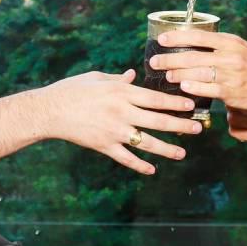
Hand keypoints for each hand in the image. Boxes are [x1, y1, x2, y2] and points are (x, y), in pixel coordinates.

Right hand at [41, 69, 202, 174]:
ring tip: (181, 153)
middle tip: (197, 128)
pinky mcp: (104, 146)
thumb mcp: (96, 78)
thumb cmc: (72, 90)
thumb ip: (118, 79)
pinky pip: (127, 158)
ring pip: (147, 142)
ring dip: (167, 149)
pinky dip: (140, 165)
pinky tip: (152, 170)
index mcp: (121, 92)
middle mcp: (121, 112)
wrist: (49, 111)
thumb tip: (133, 76)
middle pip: (158, 120)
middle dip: (180, 125)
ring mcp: (114, 131)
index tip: (191, 105)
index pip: (156, 98)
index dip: (176, 102)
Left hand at [149, 30, 246, 111]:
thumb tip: (189, 45)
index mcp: (229, 42)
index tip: (161, 39)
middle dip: (170, 59)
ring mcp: (230, 75)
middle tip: (155, 62)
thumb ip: (216, 46)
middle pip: (193, 56)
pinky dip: (193, 87)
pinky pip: (207, 89)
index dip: (177, 37)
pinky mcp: (231, 92)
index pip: (198, 36)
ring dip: (178, 74)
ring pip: (197, 73)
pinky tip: (183, 86)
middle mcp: (229, 56)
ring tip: (167, 75)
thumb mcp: (238, 47)